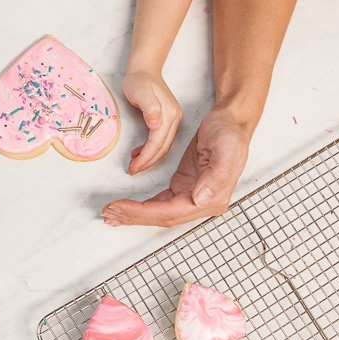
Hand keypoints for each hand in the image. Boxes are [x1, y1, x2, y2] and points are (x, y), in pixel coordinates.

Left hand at [102, 108, 250, 226]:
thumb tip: (200, 200)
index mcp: (213, 199)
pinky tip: (126, 208)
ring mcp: (192, 197)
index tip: (120, 208)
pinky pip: (160, 203)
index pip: (171, 212)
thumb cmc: (230, 133)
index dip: (143, 213)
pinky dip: (142, 206)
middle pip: (162, 217)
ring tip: (111, 214)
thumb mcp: (228, 149)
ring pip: (159, 213)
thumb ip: (218, 177)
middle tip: (108, 214)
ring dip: (134, 214)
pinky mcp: (184, 188)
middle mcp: (202, 203)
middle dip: (133, 216)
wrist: (230, 122)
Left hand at [122, 70, 182, 174]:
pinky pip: (161, 140)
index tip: (133, 167)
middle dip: (148, 162)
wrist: (144, 70)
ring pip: (163, 146)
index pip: (157, 143)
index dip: (145, 158)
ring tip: (135, 165)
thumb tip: (156, 124)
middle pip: (162, 148)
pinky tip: (139, 152)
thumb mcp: (140, 91)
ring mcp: (173, 119)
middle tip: (133, 170)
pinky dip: (151, 149)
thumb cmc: (138, 80)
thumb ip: (149, 107)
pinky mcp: (168, 120)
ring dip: (150, 158)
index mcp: (168, 115)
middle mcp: (174, 119)